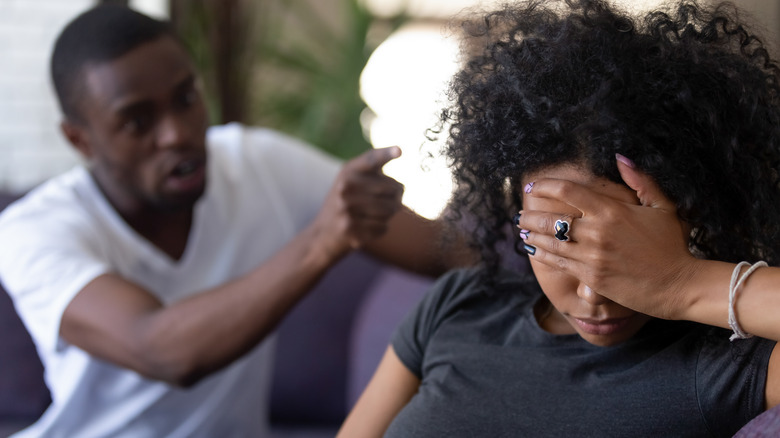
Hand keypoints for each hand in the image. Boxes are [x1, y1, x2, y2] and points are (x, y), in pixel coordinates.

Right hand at [313, 146, 404, 259]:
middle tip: (392, 198)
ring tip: (377, 213)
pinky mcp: (351, 230)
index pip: (371, 160)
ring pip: (390, 210)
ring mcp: (346, 209)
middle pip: (392, 189)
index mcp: (348, 172)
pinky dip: (381, 228)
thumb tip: (400, 188)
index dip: (386, 154)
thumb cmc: (346, 200)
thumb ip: (374, 171)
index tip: (399, 150)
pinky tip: (368, 226)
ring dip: (390, 213)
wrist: (323, 231)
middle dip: (398, 195)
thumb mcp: (352, 179)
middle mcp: (345, 188)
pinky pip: (383, 228)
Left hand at [517, 156, 701, 319]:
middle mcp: (597, 232)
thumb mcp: (662, 207)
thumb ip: (641, 181)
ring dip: (531, 235)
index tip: (532, 187)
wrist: (678, 285)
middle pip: (551, 219)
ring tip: (522, 232)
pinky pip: (557, 262)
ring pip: (550, 242)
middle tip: (521, 214)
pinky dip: (541, 254)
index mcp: (611, 211)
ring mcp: (591, 256)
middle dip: (531, 215)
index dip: (545, 186)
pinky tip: (533, 250)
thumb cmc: (672, 245)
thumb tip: (620, 157)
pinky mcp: (590, 277)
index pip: (568, 191)